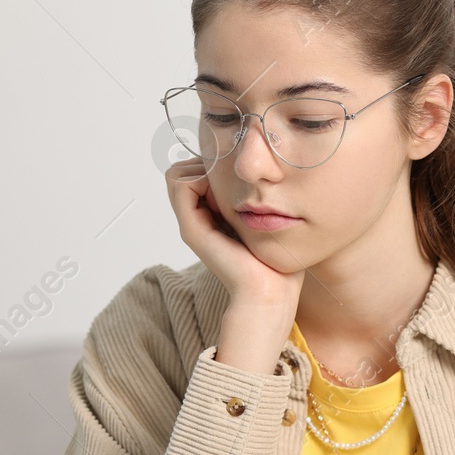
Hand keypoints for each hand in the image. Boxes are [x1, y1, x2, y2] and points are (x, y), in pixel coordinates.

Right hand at [163, 158, 303, 305]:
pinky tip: (227, 193)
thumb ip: (255, 198)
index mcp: (212, 215)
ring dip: (204, 169)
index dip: (214, 164)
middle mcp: (197, 218)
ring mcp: (192, 224)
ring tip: (232, 188)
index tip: (242, 176)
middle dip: (207, 164)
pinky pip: (180, 184)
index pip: (195, 171)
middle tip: (236, 181)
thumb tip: (256, 171)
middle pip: (185, 170)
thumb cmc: (275, 258)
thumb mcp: (266, 218)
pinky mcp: (192, 230)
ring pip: (179, 174)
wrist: (270, 290)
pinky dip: (200, 176)